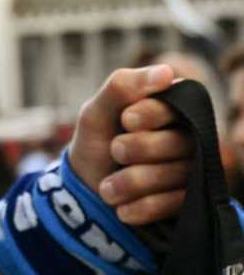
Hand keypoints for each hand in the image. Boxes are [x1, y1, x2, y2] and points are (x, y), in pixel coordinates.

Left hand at [67, 65, 194, 224]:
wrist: (87, 185)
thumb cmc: (96, 139)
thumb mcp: (96, 111)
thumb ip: (123, 86)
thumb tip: (166, 71)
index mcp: (170, 109)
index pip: (177, 106)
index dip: (150, 113)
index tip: (126, 120)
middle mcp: (188, 138)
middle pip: (177, 143)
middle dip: (134, 149)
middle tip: (114, 151)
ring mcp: (191, 171)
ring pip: (172, 176)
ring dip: (128, 182)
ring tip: (107, 186)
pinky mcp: (187, 201)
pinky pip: (171, 204)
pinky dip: (139, 206)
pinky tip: (121, 206)